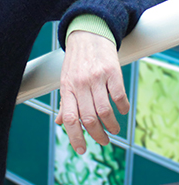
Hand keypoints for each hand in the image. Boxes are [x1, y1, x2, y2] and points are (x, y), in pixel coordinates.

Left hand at [55, 30, 128, 154]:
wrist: (88, 34)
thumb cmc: (76, 60)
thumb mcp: (66, 79)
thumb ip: (66, 102)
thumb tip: (61, 122)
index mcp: (67, 88)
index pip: (70, 118)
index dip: (75, 137)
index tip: (82, 150)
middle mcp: (80, 84)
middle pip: (89, 118)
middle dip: (98, 136)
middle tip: (104, 141)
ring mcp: (96, 78)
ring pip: (105, 111)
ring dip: (111, 125)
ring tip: (114, 129)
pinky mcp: (112, 72)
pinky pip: (119, 96)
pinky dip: (123, 108)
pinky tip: (123, 111)